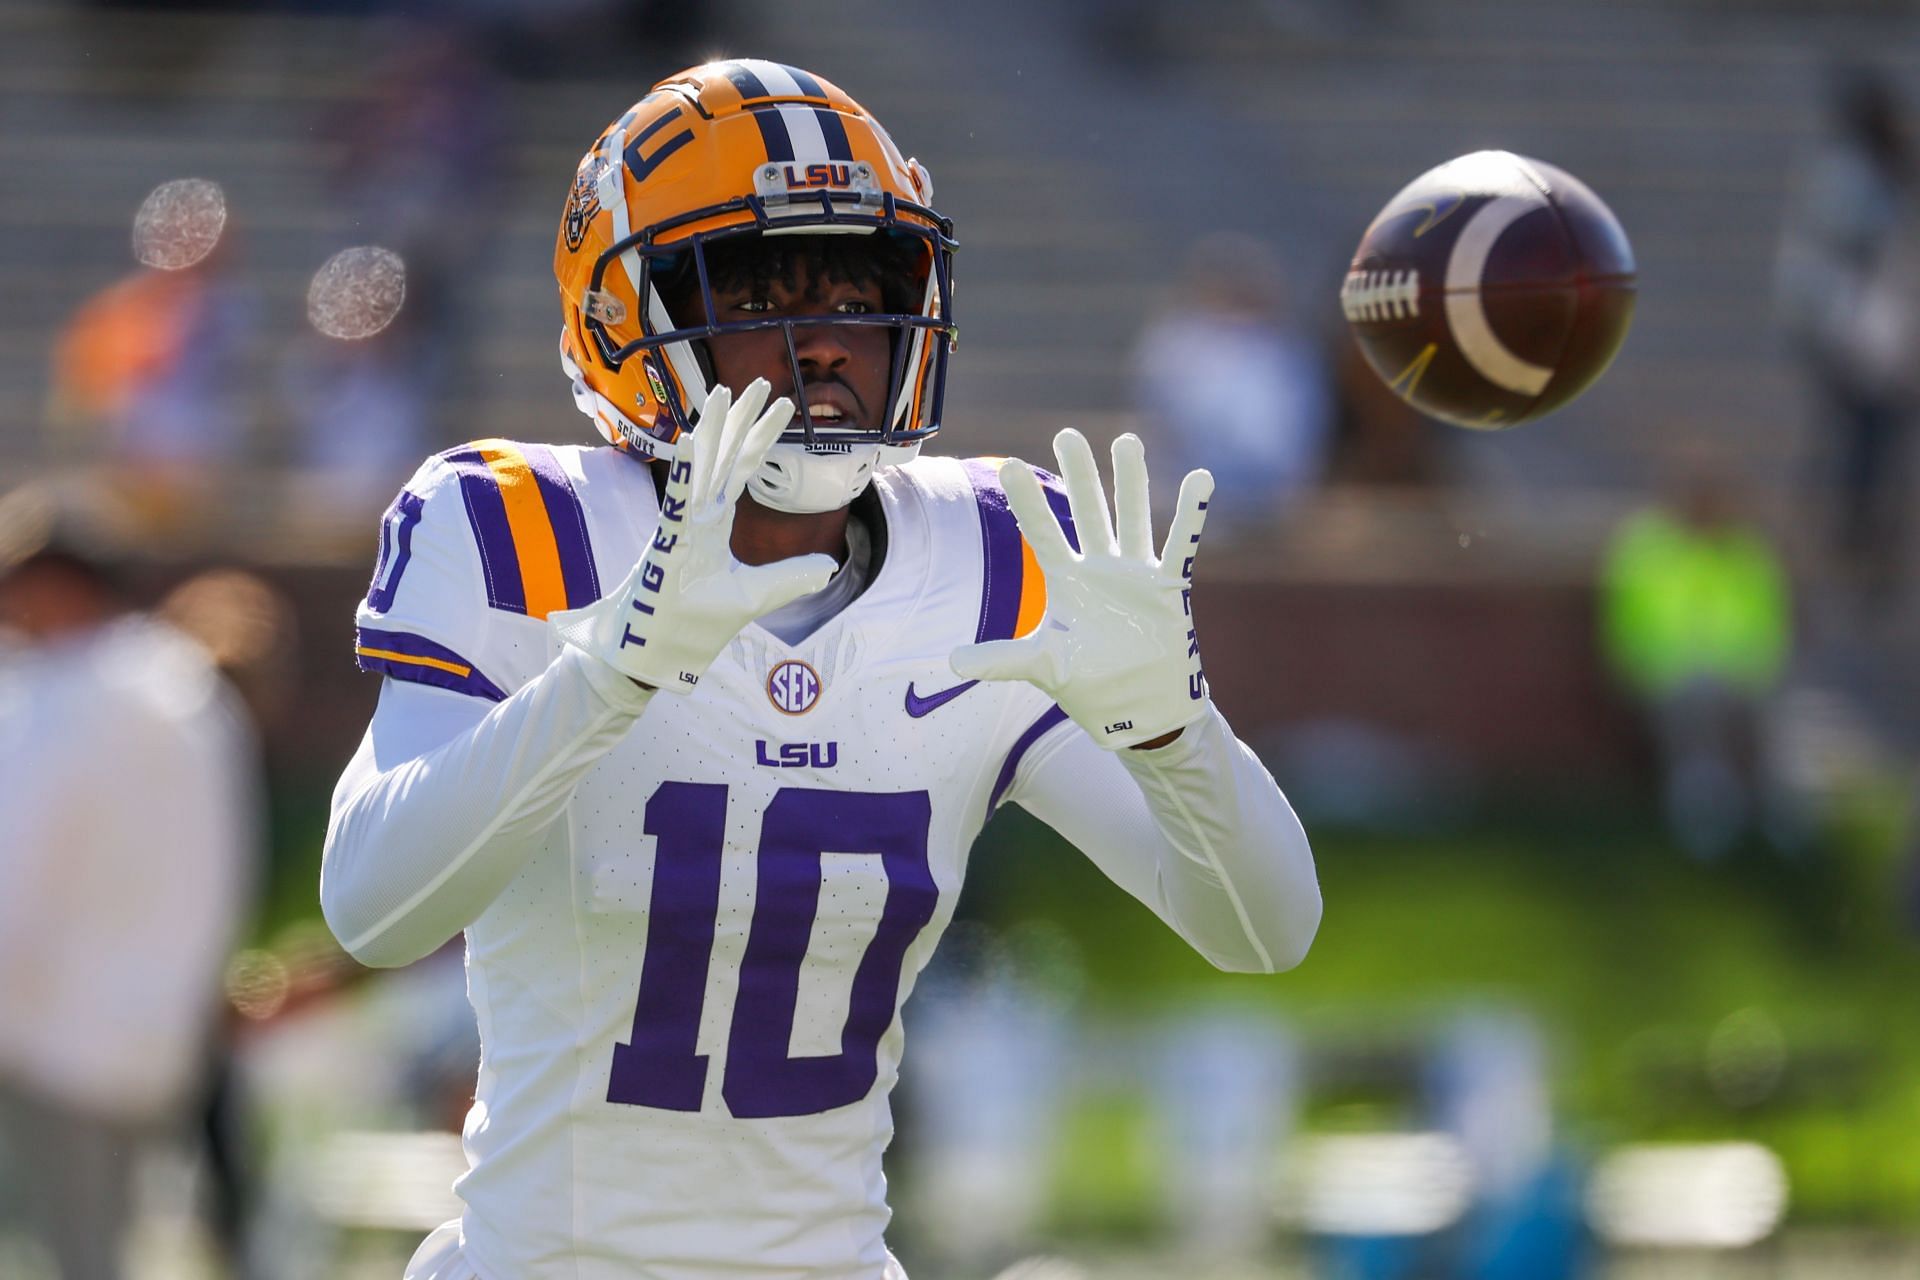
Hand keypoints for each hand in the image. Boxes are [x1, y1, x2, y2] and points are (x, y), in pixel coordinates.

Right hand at [552, 379, 835, 691]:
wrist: (658, 653)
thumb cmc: (694, 624)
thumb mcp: (754, 597)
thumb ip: (789, 579)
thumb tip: (829, 565)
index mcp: (713, 522)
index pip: (742, 470)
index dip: (762, 437)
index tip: (784, 406)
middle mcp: (696, 515)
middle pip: (723, 457)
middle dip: (742, 419)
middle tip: (761, 382)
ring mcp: (681, 526)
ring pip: (700, 468)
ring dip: (713, 430)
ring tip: (725, 392)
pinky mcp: (668, 543)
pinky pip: (678, 500)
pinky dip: (686, 471)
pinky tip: (695, 439)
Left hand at [949, 428, 1212, 748]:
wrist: (1139, 711)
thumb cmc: (1091, 686)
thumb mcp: (1045, 667)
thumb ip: (1003, 659)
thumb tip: (951, 662)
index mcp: (1067, 582)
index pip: (1043, 533)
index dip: (1028, 501)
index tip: (1009, 464)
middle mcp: (1100, 569)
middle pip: (1088, 512)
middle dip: (1079, 474)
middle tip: (1066, 435)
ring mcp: (1136, 574)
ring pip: (1132, 517)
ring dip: (1131, 481)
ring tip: (1126, 440)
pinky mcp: (1169, 587)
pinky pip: (1182, 544)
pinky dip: (1191, 514)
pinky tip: (1200, 479)